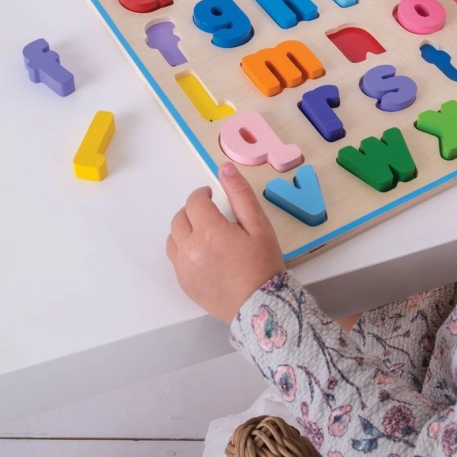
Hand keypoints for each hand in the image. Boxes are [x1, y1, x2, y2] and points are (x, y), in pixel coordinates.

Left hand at [166, 162, 285, 322]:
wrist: (261, 306)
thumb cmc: (263, 264)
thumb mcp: (259, 225)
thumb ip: (240, 194)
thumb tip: (225, 169)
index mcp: (209, 231)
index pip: (195, 202)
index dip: (202, 194)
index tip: (211, 194)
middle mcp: (191, 249)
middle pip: (180, 218)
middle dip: (193, 210)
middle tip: (210, 213)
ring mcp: (184, 268)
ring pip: (173, 238)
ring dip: (185, 229)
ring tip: (205, 233)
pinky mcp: (184, 283)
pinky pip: (176, 258)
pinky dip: (185, 250)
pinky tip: (204, 253)